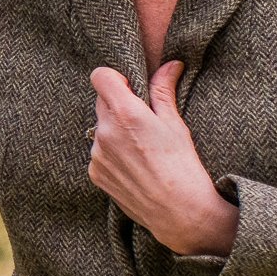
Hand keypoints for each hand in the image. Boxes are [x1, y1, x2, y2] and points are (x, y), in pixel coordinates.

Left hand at [88, 62, 238, 254]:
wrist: (178, 211)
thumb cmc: (182, 165)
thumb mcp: (176, 123)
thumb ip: (164, 90)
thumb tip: (169, 64)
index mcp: (125, 113)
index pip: (100, 76)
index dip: (116, 78)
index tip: (131, 87)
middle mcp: (104, 131)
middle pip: (102, 102)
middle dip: (119, 104)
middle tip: (144, 121)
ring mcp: (96, 154)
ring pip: (101, 129)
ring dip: (115, 131)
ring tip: (143, 150)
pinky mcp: (94, 173)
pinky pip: (99, 152)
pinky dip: (112, 154)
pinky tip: (135, 167)